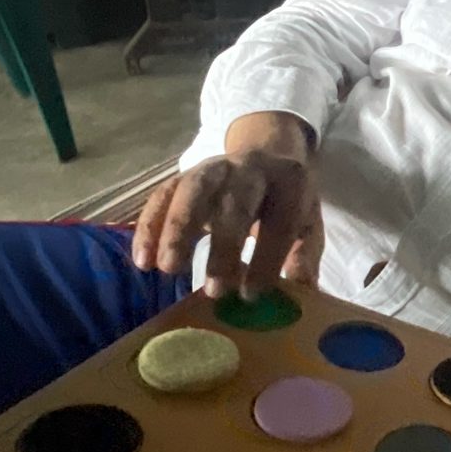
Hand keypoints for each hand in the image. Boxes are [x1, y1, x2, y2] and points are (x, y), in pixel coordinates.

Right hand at [132, 111, 322, 298]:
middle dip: (224, 247)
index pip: (279, 220)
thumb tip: (301, 290)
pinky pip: (162, 197)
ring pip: (192, 192)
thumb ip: (305, 255)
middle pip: (235, 203)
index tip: (251, 295)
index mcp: (289, 181)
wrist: (266, 156)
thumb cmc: (286, 202)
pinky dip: (149, 227)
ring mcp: (213, 169)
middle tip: (214, 290)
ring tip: (168, 269)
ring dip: (177, 230)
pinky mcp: (183, 176)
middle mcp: (249, 169)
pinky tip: (142, 259)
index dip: (266, 258)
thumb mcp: (307, 224)